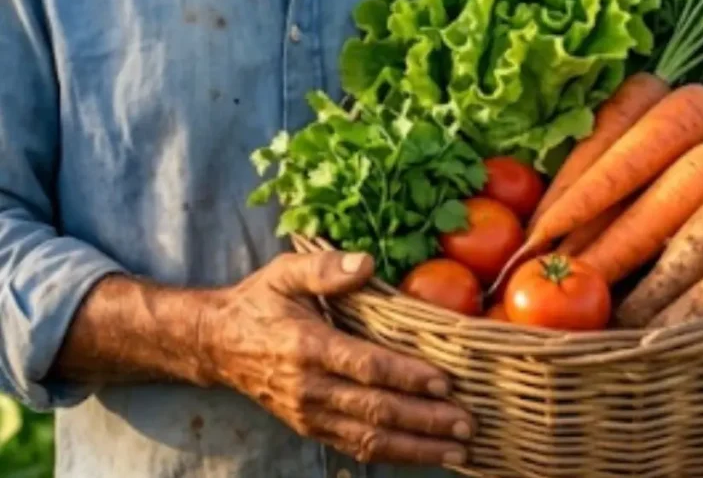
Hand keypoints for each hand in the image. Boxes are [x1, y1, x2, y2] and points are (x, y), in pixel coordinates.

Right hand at [199, 252, 473, 465]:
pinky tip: (426, 454)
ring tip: (458, 450)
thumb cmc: (260, 302)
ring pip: (369, 439)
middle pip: (375, 410)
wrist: (217, 345)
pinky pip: (356, 448)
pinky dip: (394, 455)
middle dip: (425, 420)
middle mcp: (309, 388)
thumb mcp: (284, 272)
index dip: (406, 376)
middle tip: (468, 424)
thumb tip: (366, 263)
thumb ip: (325, 268)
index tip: (444, 381)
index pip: (365, 366)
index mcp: (307, 346)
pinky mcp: (311, 429)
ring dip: (417, 448)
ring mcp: (310, 414)